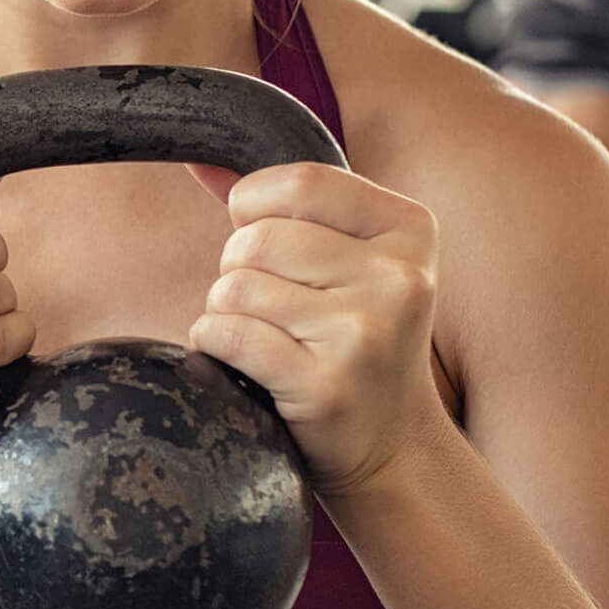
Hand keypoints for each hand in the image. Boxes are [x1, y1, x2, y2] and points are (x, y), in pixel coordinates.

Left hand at [188, 163, 445, 496]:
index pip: (299, 183)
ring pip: (236, 286)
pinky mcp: (328, 386)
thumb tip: (197, 160)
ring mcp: (366, 334)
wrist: (393, 447)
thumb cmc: (354, 338)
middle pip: (258, 237)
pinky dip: (214, 344)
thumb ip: (279, 204)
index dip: (254, 207)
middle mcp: (399, 277)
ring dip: (225, 311)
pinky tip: (244, 363)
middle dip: (237, 267)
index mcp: (411, 229)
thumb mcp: (347, 259)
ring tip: (264, 336)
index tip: (263, 241)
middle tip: (268, 305)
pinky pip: (228, 335)